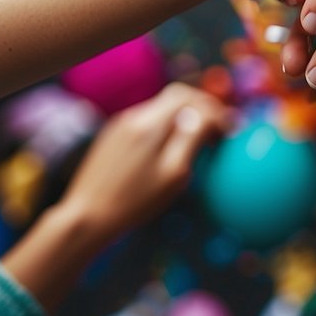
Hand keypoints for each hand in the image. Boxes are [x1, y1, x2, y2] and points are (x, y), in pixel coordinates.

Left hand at [57, 83, 230, 243]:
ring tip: (198, 142)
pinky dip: (166, 128)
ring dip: (183, 118)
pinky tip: (170, 151)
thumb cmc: (134, 202)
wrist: (85, 218)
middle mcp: (134, 116)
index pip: (189, 98)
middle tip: (218, 130)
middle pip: (175, 97)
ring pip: (161, 109)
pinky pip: (146, 122)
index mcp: (150, 123)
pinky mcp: (112, 137)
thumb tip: (209, 116)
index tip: (230, 128)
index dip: (214, 109)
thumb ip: (192, 138)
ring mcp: (120, 125)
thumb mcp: (173, 174)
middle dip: (201, 108)